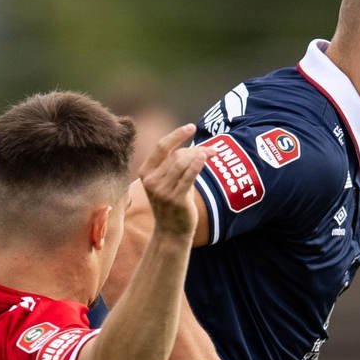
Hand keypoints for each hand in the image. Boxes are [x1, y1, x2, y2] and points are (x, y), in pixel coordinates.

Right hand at [139, 122, 205, 237]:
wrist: (171, 232)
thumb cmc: (172, 204)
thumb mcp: (167, 182)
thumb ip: (174, 165)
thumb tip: (195, 147)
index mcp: (146, 173)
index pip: (161, 147)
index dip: (176, 135)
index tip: (191, 127)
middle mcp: (151, 181)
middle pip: (176, 155)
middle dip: (196, 149)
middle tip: (212, 149)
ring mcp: (162, 191)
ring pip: (183, 163)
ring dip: (200, 155)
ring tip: (213, 153)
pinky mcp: (175, 199)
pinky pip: (188, 177)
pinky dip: (196, 165)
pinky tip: (204, 157)